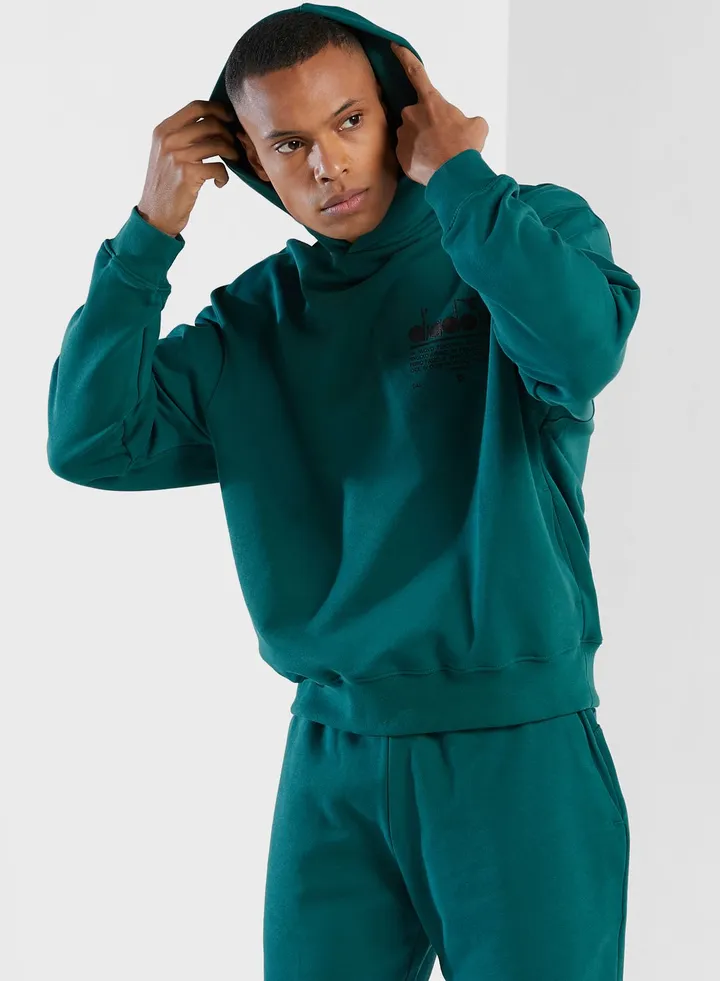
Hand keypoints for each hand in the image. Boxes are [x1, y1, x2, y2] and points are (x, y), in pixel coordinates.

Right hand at [137, 100, 240, 237]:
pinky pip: (219, 167)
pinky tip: (219, 182)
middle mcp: (169, 140)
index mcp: (164, 130)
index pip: (196, 107)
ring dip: (231, 153)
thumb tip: (213, 121)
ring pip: (218, 144)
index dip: (217, 109)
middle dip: (228, 134)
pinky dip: (224, 176)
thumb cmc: (166, 183)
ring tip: (231, 162)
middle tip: (232, 146)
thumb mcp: (165, 152)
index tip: (229, 118)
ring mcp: (178, 156)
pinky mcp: (188, 175)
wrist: (155, 214)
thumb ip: (183, 135)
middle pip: (210, 123)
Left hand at [390, 42, 488, 186]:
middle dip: (424, 124)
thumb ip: (465, 119)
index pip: (415, 72)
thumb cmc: (466, 147)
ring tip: (435, 155)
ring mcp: (403, 135)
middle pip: (415, 115)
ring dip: (419, 142)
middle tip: (439, 140)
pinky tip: (428, 165)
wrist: (455, 175)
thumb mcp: (477, 125)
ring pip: (409, 135)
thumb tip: (465, 125)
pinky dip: (415, 158)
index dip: (404, 57)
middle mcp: (412, 115)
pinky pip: (406, 153)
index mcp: (431, 101)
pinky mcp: (400, 155)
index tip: (394, 47)